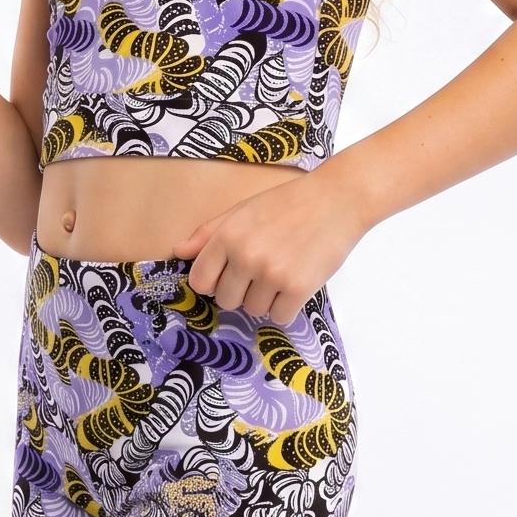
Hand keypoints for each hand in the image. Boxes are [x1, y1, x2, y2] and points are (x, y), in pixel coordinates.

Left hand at [177, 170, 371, 325]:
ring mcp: (272, 274)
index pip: (200, 281)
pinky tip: (295, 284)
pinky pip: (279, 316)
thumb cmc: (289, 202)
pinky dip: (287, 306)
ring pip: (253, 310)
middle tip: (262, 271)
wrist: (337, 199)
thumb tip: (179, 252)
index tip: (227, 276)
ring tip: (282, 273)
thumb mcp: (243, 210)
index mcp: (228, 236)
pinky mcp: (298, 288)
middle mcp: (246, 256)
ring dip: (265, 299)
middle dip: (241, 291)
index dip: (213, 282)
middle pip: (226, 300)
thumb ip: (208, 233)